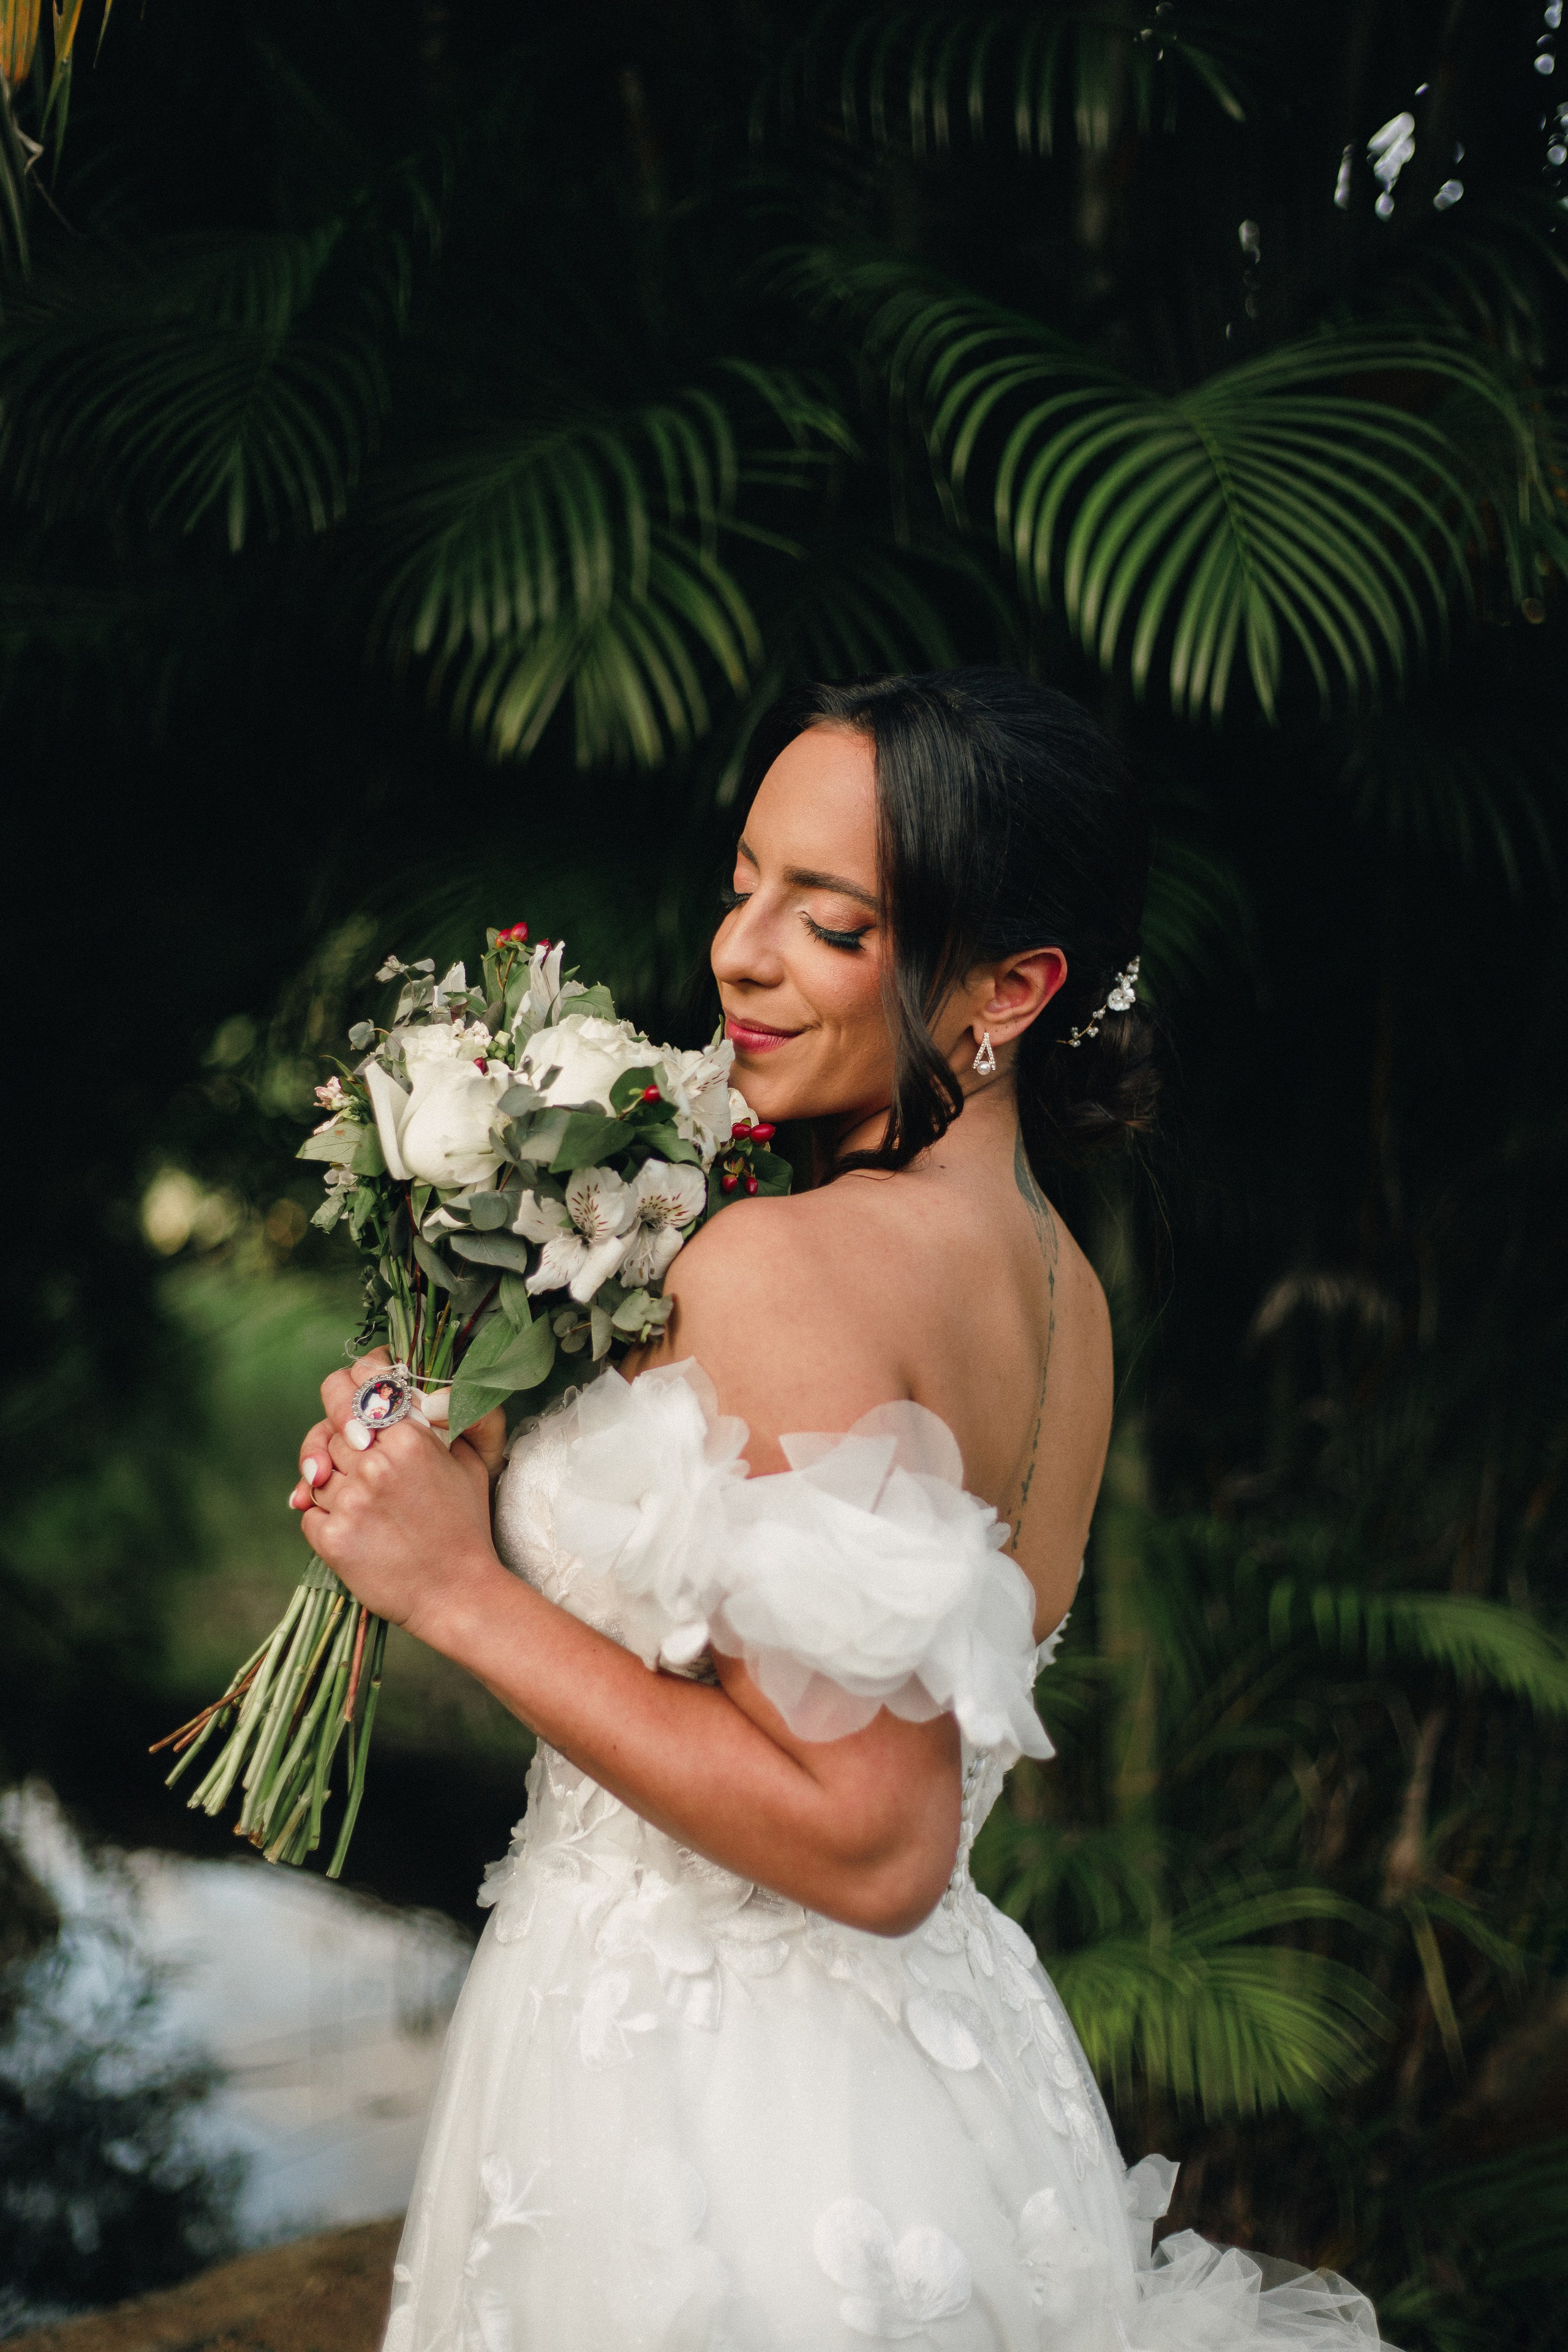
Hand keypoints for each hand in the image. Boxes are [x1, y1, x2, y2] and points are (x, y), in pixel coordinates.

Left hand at [289, 1351, 507, 1644]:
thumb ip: (439, 1420)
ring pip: (315, 1471)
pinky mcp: (332, 1538)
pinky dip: (322, 1515)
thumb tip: (409, 1390)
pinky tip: (353, 1526)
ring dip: (332, 1481)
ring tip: (366, 1501)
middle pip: (329, 1427)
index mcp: (409, 1438)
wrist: (457, 1593)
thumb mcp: (468, 1461)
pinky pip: (307, 1510)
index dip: (349, 1383)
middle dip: (338, 1436)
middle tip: (354, 1451)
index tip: (353, 1393)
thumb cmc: (464, 1526)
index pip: (356, 1384)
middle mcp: (375, 1464)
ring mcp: (350, 1502)